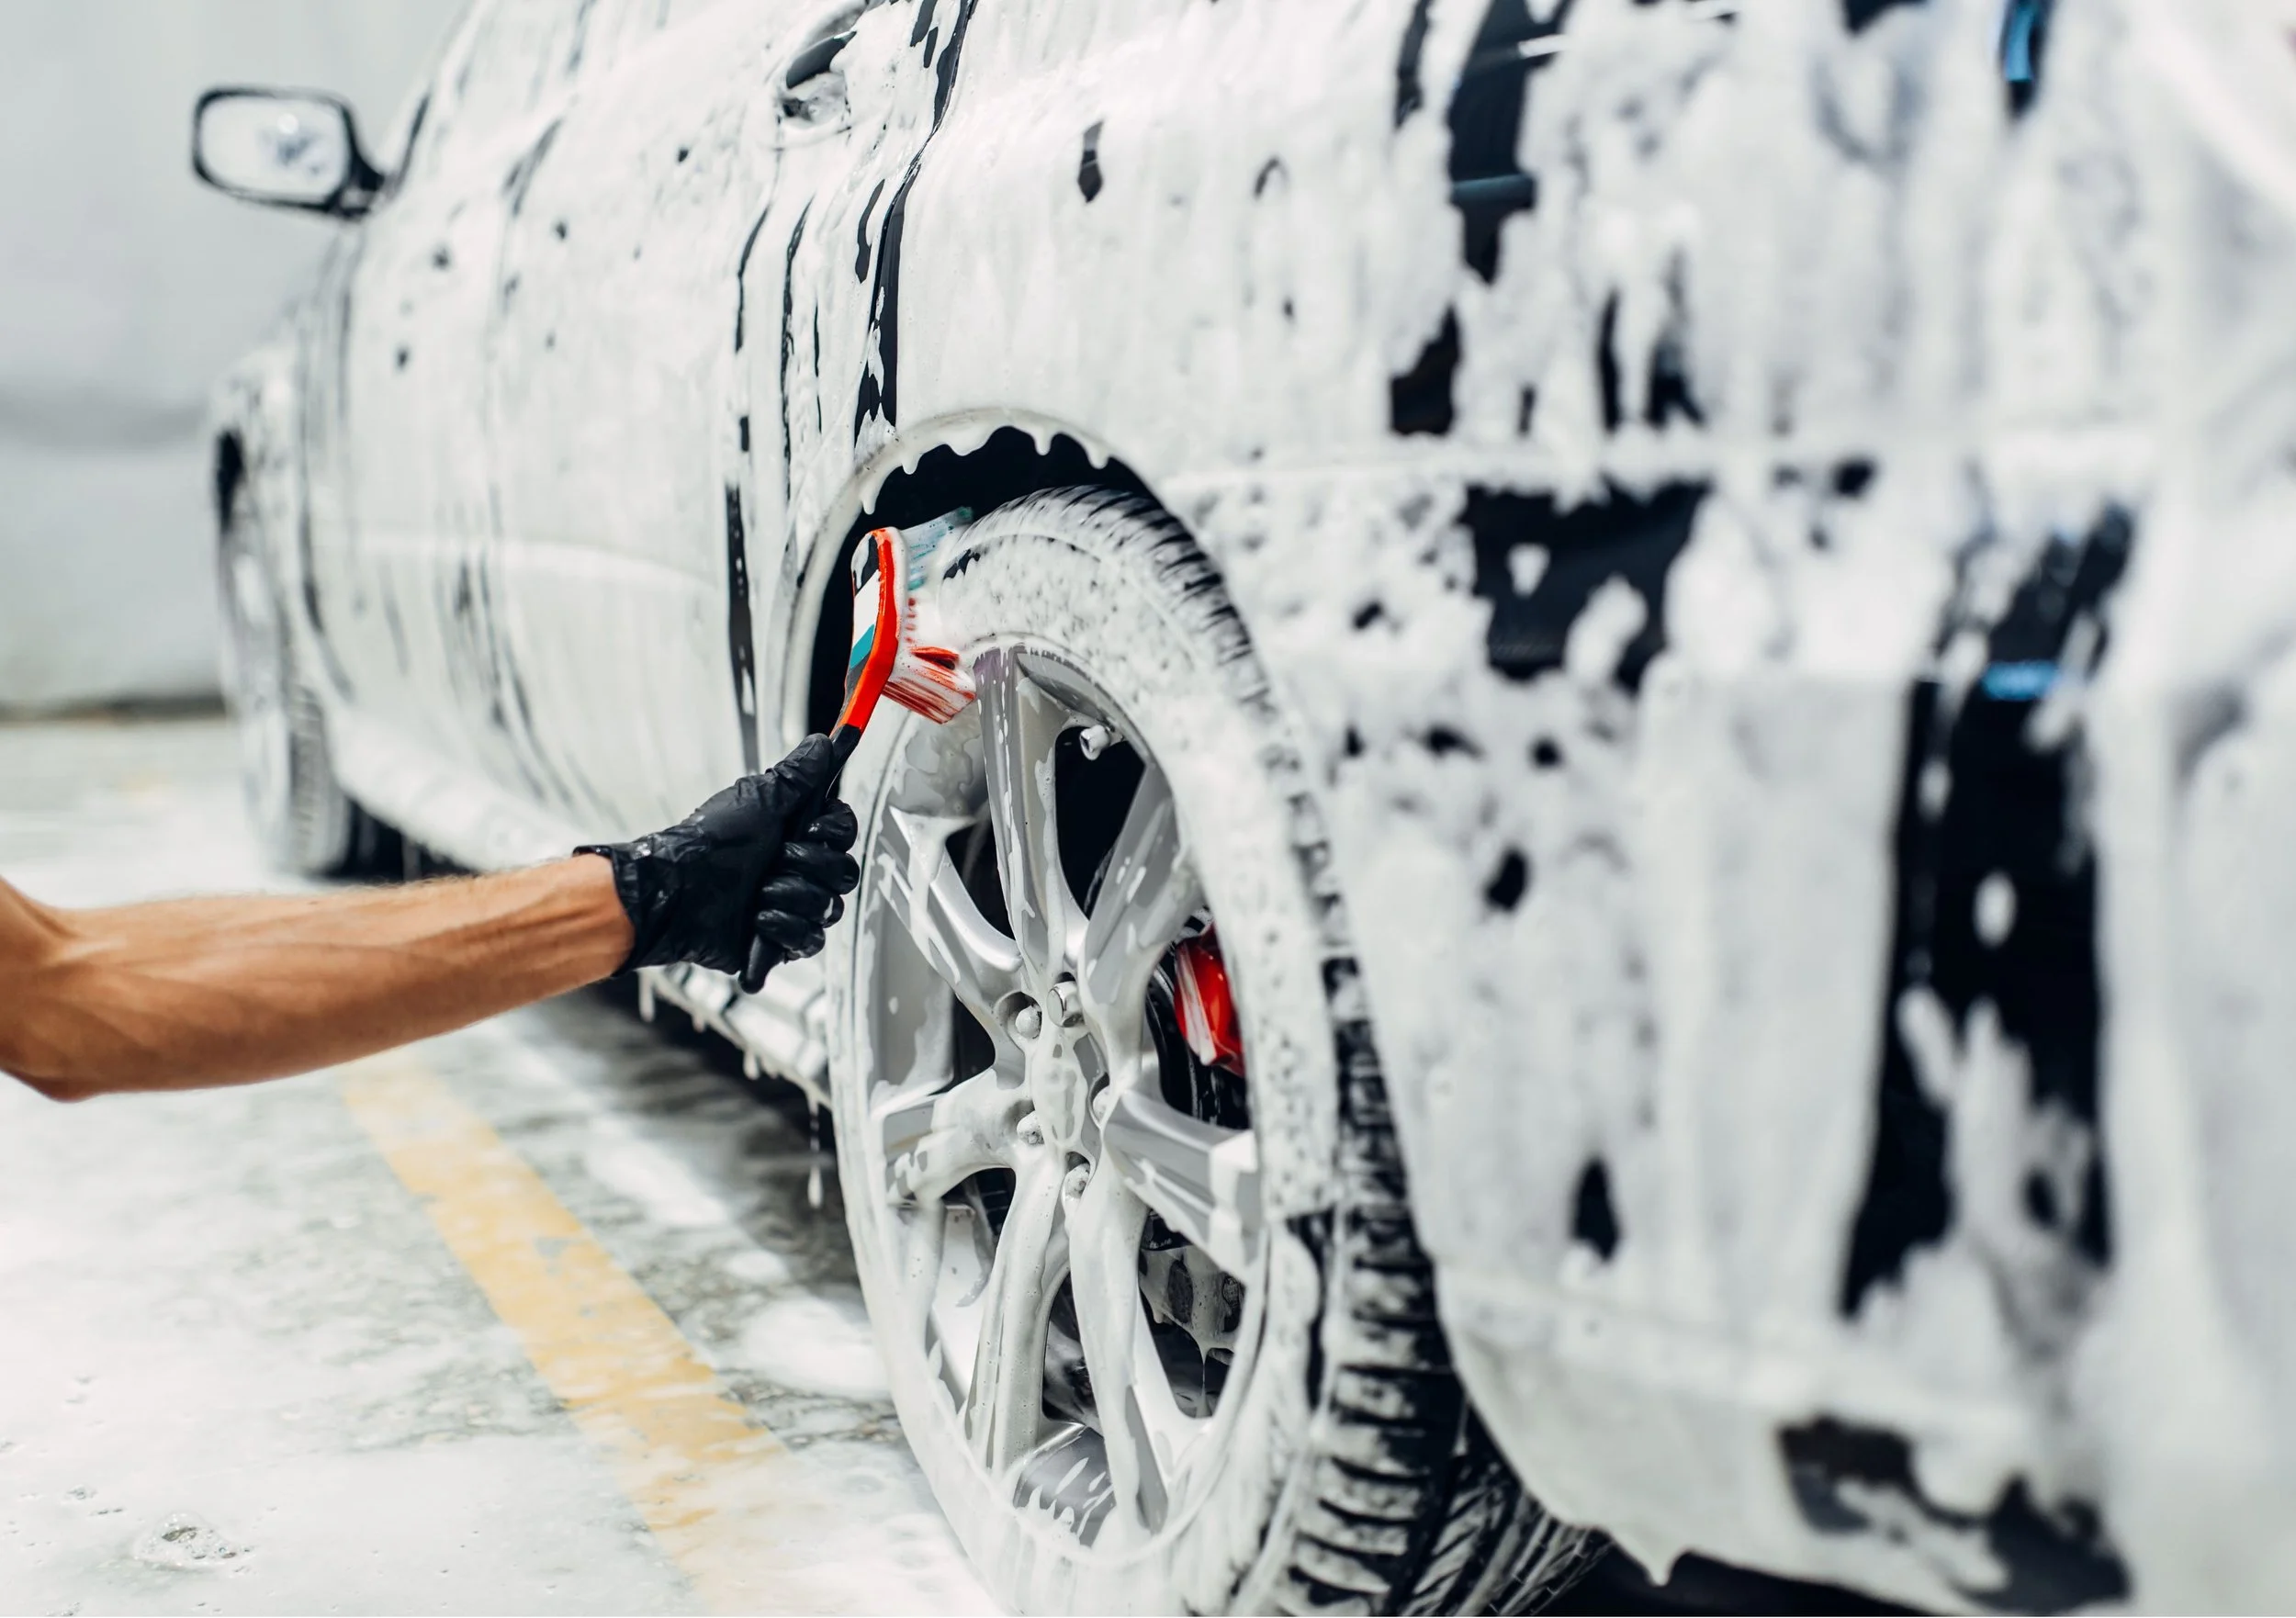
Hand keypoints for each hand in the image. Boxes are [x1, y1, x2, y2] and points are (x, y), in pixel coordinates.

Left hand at [577, 736, 859, 976]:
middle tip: (778, 859)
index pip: (844, 833)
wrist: (677, 893)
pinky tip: (759, 920)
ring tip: (759, 892)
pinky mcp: (781, 941)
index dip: (835, 834)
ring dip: (793, 897)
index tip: (813, 829)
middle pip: (844, 872)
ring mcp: (791, 906)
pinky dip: (784, 929)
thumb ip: (797, 775)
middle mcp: (797, 870)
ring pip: (829, 908)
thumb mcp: (757, 801)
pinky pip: (811, 940)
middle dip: (811, 866)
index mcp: (795, 835)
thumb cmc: (708, 845)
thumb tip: (822, 743)